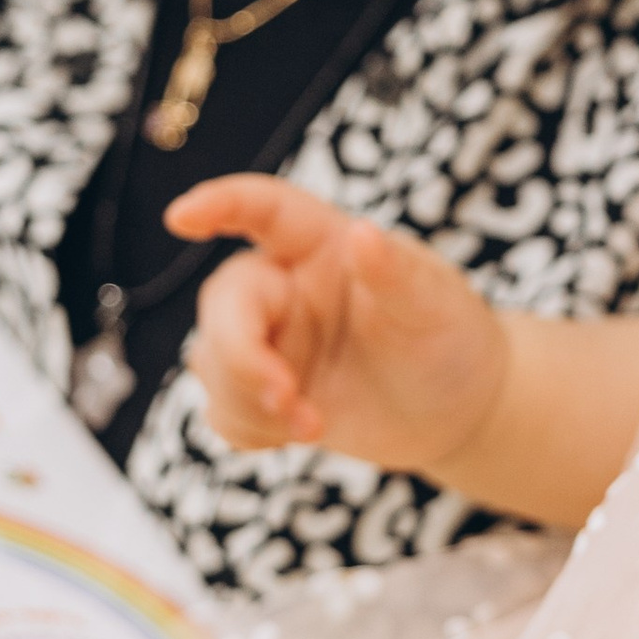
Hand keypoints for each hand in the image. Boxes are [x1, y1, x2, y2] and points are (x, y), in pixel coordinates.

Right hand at [169, 174, 510, 480]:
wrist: (457, 410)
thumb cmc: (449, 337)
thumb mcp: (433, 304)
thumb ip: (395, 272)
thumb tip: (363, 235)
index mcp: (323, 245)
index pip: (265, 210)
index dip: (220, 204)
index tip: (180, 217)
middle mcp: (286, 286)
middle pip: (225, 302)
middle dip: (240, 353)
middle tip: (284, 394)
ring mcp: (271, 341)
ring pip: (213, 361)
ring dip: (249, 400)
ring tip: (313, 425)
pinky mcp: (264, 392)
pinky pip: (223, 409)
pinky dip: (251, 429)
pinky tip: (301, 433)